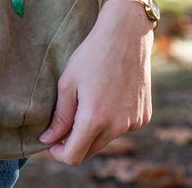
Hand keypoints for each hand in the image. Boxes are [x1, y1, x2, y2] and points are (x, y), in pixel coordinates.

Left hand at [37, 0, 153, 164]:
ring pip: (106, 139)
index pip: (73, 156)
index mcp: (95, 119)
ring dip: (93, 130)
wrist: (126, 34)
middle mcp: (117, 126)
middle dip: (74, 142)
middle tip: (64, 122)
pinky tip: (108, 95)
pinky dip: (111, 121)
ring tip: (88, 100)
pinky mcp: (143, 116)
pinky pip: (121, 127)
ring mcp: (133, 122)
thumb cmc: (92, 54)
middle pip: (89, 151)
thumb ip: (60, 116)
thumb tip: (48, 140)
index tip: (51, 141)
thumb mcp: (68, 81)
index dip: (58, 153)